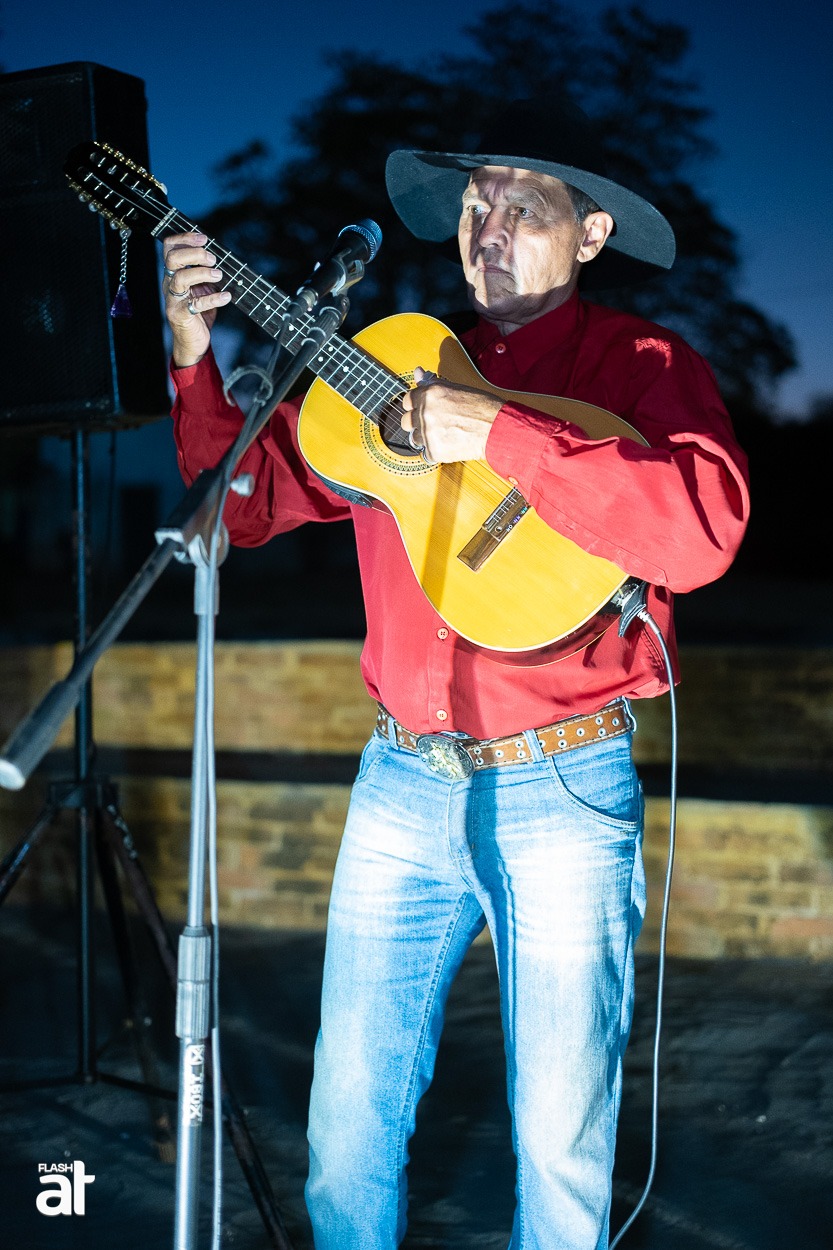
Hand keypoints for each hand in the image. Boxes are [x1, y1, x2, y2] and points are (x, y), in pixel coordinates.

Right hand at [162, 232, 232, 366]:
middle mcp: (170, 284)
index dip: (185, 238)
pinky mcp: (181, 315)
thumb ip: (208, 275)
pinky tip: (226, 297)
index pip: (170, 248)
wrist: (193, 343)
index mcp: (173, 275)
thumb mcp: (203, 290)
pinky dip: (213, 298)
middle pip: (173, 258)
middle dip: (194, 253)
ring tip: (219, 275)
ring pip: (180, 278)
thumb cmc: (198, 315)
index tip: (204, 238)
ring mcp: (173, 300)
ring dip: (202, 273)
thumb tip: (224, 259)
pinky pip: (195, 304)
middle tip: (213, 259)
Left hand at [400, 367, 502, 462]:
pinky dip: (436, 450)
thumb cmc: (482, 407)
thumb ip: (432, 383)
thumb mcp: (456, 389)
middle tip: (434, 423)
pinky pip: (426, 452)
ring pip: (415, 437)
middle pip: (406, 420)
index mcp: (429, 394)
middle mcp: (425, 411)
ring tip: (445, 434)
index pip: (407, 399)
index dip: (416, 405)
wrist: (496, 429)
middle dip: (417, 422)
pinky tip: (450, 443)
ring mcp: (427, 432)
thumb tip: (418, 372)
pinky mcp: (433, 450)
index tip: (423, 408)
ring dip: (426, 437)